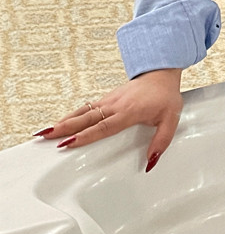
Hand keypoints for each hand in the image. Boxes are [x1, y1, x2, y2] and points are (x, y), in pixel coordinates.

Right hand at [34, 68, 182, 171]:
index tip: (69, 143)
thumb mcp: (171, 119)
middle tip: (46, 137)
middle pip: (86, 118)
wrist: (162, 72)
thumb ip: (161, 141)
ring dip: (64, 122)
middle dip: (65, 128)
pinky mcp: (107, 99)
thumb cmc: (165, 95)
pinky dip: (71, 115)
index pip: (104, 126)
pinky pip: (86, 108)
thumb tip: (150, 161)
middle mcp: (115, 104)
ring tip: (45, 132)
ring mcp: (109, 100)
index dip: (85, 136)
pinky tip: (61, 123)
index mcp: (129, 111)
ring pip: (83, 112)